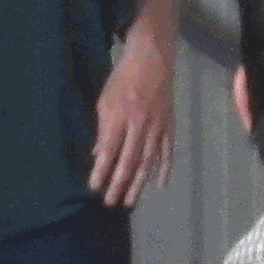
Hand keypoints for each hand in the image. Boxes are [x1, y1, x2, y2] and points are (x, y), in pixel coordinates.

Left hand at [89, 35, 175, 209]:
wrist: (152, 60)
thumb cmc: (123, 79)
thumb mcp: (105, 101)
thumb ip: (102, 130)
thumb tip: (98, 155)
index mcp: (120, 117)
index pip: (109, 150)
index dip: (101, 171)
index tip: (94, 187)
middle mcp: (139, 125)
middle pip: (128, 160)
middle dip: (119, 184)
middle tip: (111, 203)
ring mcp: (156, 127)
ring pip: (148, 161)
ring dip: (138, 183)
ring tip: (130, 201)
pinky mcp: (169, 126)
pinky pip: (167, 152)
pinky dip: (164, 170)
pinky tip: (159, 186)